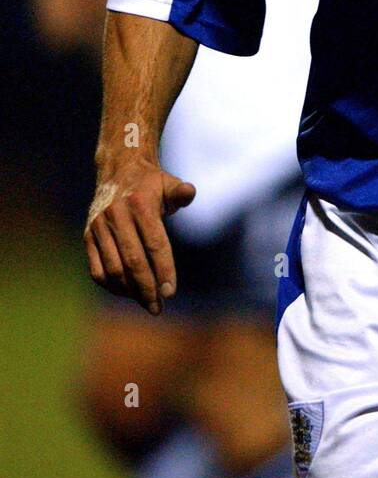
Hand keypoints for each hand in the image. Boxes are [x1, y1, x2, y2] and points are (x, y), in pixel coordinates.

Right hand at [84, 158, 195, 314]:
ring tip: (147, 303)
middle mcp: (116, 215)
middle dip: (147, 288)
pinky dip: (111, 286)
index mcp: (140, 203)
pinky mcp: (88, 236)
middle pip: (133, 261)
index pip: (155, 244)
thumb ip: (181, 192)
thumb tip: (190, 192)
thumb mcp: (168, 182)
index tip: (170, 292)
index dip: (164, 269)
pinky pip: (96, 269)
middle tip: (158, 307)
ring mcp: (98, 226)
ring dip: (130, 291)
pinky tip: (128, 293)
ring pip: (113, 269)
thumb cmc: (151, 183)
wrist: (118, 170)